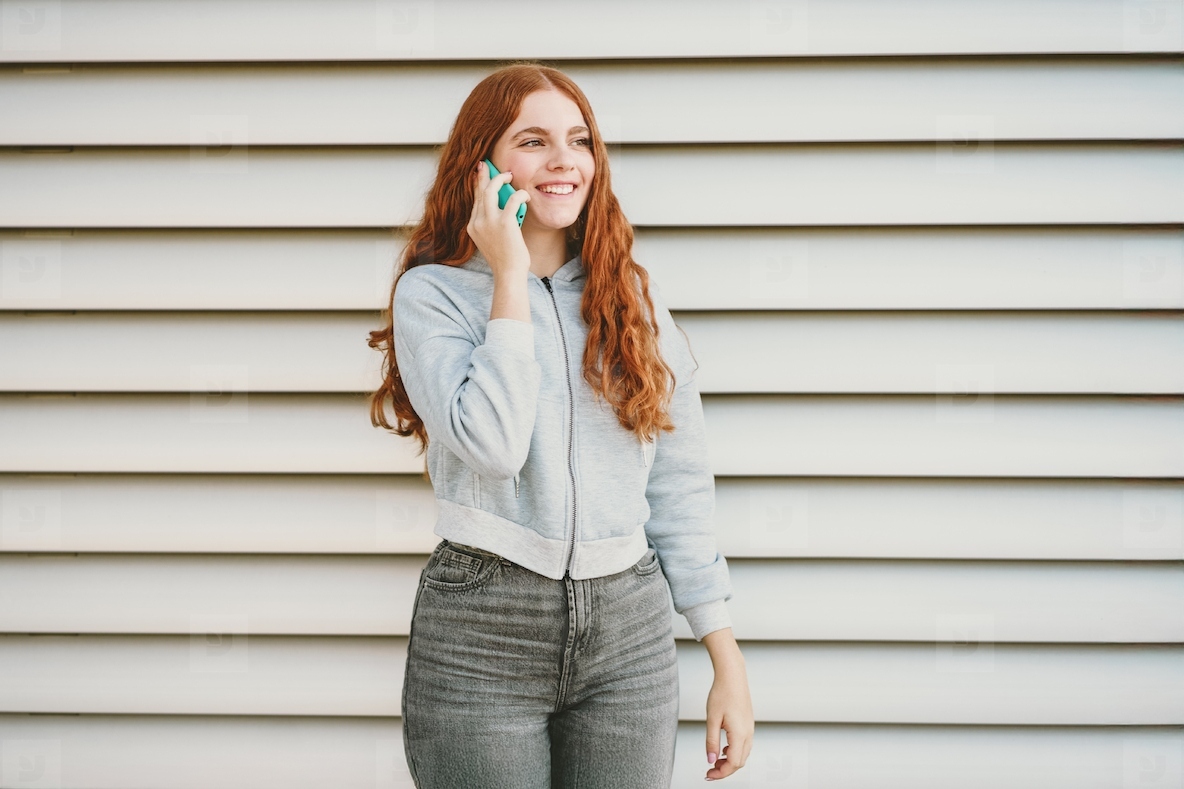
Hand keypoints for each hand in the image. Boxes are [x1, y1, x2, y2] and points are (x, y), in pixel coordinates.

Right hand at [466, 160, 530, 277]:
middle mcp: (477, 222)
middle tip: (487, 164)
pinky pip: (513, 200)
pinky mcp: (504, 223)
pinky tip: (525, 195)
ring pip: (490, 190)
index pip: (474, 200)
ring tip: (509, 175)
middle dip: (484, 175)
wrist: (508, 273)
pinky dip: (520, 194)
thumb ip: (491, 223)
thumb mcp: (492, 239)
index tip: (480, 174)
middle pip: (479, 191)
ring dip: (500, 180)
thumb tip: (503, 205)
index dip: (478, 185)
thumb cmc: (505, 258)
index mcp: (472, 226)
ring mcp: (489, 222)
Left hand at [705, 658, 752, 780]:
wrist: (733, 676)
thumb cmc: (722, 693)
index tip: (708, 774)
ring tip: (715, 760)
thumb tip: (711, 760)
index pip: (733, 763)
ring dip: (730, 761)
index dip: (721, 773)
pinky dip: (734, 751)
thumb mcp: (712, 719)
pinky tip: (723, 748)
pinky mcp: (748, 724)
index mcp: (740, 734)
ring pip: (743, 754)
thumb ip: (711, 742)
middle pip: (740, 762)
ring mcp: (750, 729)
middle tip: (710, 770)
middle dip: (725, 770)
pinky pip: (744, 745)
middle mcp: (748, 733)